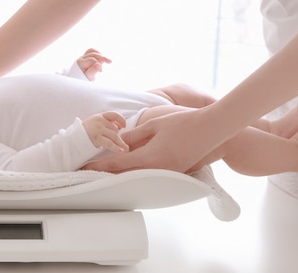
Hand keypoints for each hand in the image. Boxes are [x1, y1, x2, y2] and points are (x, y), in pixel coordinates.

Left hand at [77, 48, 111, 80]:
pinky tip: (103, 59)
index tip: (101, 71)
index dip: (98, 65)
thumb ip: (93, 71)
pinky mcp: (87, 57)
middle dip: (102, 57)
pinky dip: (98, 54)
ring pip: (92, 51)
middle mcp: (81, 58)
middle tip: (110, 62)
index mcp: (80, 62)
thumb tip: (99, 65)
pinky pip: (92, 51)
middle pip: (93, 54)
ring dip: (101, 55)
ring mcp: (84, 57)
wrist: (78, 80)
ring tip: (108, 60)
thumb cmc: (82, 79)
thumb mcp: (88, 77)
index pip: (92, 60)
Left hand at [82, 108, 228, 172]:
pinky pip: (151, 174)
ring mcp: (168, 173)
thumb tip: (119, 140)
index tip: (84, 167)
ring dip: (121, 173)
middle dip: (107, 173)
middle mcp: (158, 169)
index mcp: (150, 157)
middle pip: (126, 174)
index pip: (118, 164)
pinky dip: (137, 171)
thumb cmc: (184, 122)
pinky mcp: (175, 172)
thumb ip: (134, 134)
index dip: (99, 166)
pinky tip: (129, 167)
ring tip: (105, 170)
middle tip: (89, 171)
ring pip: (138, 175)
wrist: (213, 130)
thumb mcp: (154, 124)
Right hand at [82, 111, 128, 152]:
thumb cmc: (84, 133)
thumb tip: (119, 127)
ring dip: (120, 142)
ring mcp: (98, 129)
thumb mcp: (93, 123)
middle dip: (118, 136)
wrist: (72, 139)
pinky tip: (121, 151)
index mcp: (99, 116)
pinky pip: (109, 143)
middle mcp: (99, 121)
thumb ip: (105, 123)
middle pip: (115, 128)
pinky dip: (116, 147)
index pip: (114, 114)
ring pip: (114, 135)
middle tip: (122, 143)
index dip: (121, 120)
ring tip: (125, 148)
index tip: (124, 126)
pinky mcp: (96, 138)